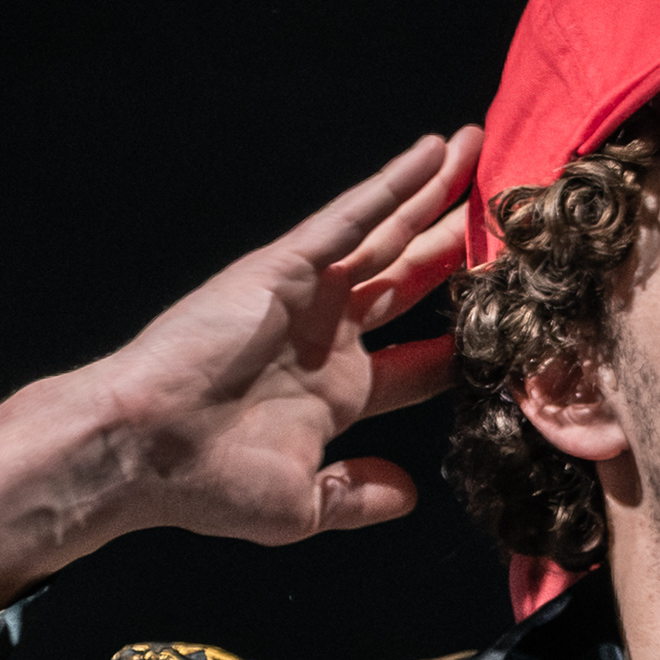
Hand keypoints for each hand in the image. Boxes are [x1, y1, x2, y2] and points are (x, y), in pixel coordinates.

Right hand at [84, 125, 477, 544]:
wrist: (140, 450)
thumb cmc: (207, 485)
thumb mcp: (302, 507)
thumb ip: (358, 496)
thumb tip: (410, 493)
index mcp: (337, 393)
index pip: (420, 362)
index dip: (468, 341)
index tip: (518, 320)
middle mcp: (328, 336)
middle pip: (411, 281)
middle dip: (457, 246)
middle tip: (509, 212)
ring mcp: (308, 297)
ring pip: (386, 235)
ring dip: (433, 194)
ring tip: (479, 152)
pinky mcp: (284, 267)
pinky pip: (347, 218)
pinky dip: (388, 185)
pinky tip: (427, 154)